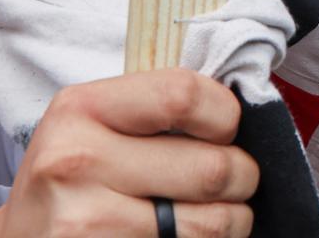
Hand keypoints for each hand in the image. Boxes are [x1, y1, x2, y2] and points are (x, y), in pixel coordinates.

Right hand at [0, 69, 257, 236]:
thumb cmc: (74, 181)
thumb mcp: (96, 126)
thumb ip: (159, 110)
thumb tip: (245, 111)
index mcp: (81, 109)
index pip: (183, 95)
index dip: (225, 115)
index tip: (225, 131)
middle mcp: (76, 162)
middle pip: (212, 168)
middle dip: (242, 178)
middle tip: (235, 182)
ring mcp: (84, 222)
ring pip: (213, 223)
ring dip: (233, 221)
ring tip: (215, 215)